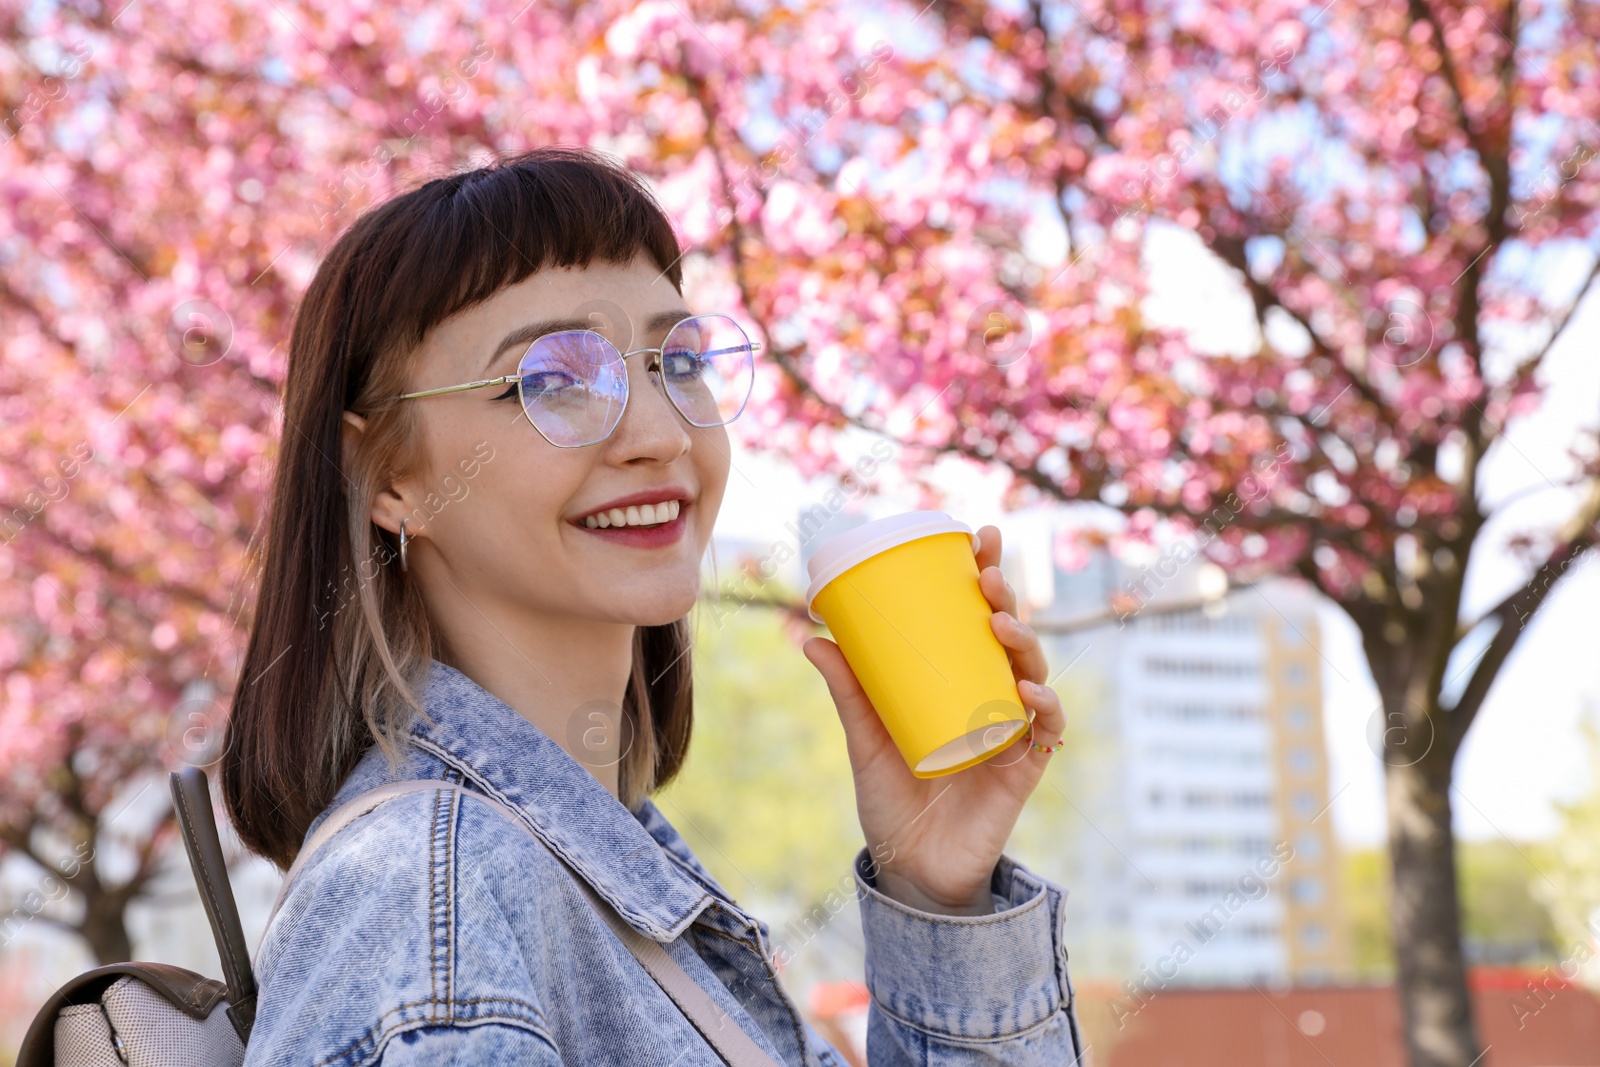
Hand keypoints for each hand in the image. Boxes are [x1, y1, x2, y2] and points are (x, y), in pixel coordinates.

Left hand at [802, 524, 1064, 915]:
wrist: (909, 869)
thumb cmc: (890, 799)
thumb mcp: (864, 736)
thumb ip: (847, 690)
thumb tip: (807, 634)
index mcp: (959, 679)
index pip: (979, 617)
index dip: (988, 575)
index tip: (982, 536)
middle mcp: (991, 697)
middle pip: (1012, 636)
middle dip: (1007, 597)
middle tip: (987, 572)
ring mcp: (1011, 731)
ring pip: (1034, 672)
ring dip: (1025, 642)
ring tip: (1000, 623)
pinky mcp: (1023, 769)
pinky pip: (1046, 732)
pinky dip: (1045, 708)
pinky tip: (1030, 691)